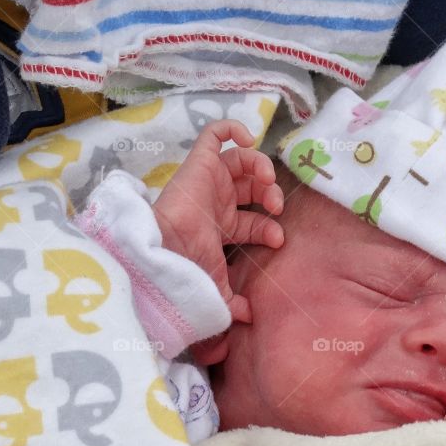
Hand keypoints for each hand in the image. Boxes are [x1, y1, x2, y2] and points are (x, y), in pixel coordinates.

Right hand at [153, 120, 283, 318]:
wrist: (168, 250)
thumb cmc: (188, 267)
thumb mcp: (217, 288)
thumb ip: (232, 302)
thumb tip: (248, 317)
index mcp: (218, 228)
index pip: (252, 222)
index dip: (269, 228)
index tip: (277, 239)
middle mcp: (215, 202)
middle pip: (251, 189)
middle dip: (270, 195)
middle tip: (276, 206)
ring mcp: (208, 180)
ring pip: (241, 159)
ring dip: (261, 166)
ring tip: (267, 180)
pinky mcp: (200, 162)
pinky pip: (215, 134)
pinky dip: (233, 129)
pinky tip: (248, 138)